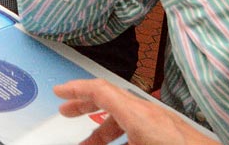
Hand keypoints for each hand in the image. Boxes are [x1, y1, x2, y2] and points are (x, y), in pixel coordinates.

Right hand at [55, 79, 216, 144]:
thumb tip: (82, 142)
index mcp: (137, 113)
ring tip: (88, 143)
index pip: (100, 89)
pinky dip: (121, 133)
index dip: (76, 88)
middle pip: (110, 98)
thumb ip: (108, 138)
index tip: (59, 92)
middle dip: (85, 104)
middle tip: (66, 111)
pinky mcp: (169, 133)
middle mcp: (148, 113)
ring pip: (124, 115)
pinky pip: (137, 126)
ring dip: (102, 126)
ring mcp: (160, 123)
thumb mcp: (133, 143)